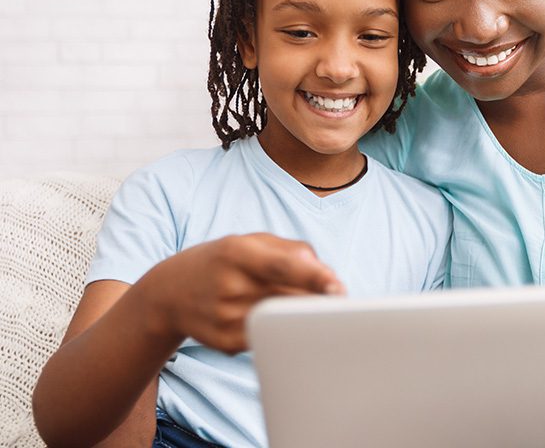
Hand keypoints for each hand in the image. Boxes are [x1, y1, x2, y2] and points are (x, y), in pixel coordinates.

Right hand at [136, 233, 344, 353]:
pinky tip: (275, 319)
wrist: (167, 294)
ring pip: (282, 320)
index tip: (337, 286)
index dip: (314, 277)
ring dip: (302, 314)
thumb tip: (323, 270)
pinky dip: (281, 328)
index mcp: (236, 253)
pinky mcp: (227, 343)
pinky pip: (269, 337)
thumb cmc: (219, 262)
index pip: (283, 266)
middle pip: (288, 296)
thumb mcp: (247, 241)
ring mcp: (226, 317)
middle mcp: (230, 285)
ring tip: (308, 305)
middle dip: (317, 298)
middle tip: (336, 297)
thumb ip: (289, 249)